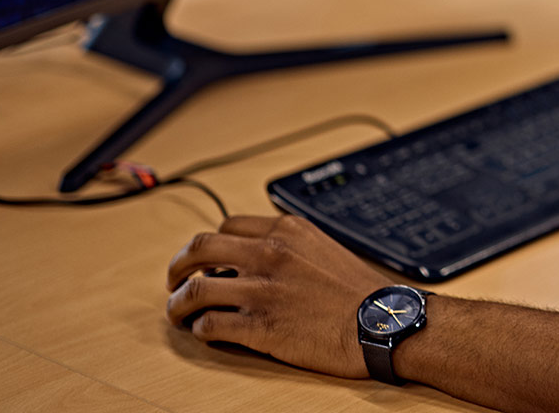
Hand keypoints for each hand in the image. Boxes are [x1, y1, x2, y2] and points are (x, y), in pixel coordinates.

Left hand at [165, 213, 391, 377]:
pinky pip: (210, 324)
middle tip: (175, 281)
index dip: (208, 245)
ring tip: (178, 313)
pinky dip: (199, 329)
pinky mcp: (260, 326)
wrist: (383, 323)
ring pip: (194, 290)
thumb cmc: (359, 293)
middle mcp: (269, 254)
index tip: (204, 260)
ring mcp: (262, 290)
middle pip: (199, 249)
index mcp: (286, 231)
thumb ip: (289, 246)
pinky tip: (205, 332)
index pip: (227, 226)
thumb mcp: (323, 249)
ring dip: (178, 303)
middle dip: (178, 267)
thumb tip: (258, 257)